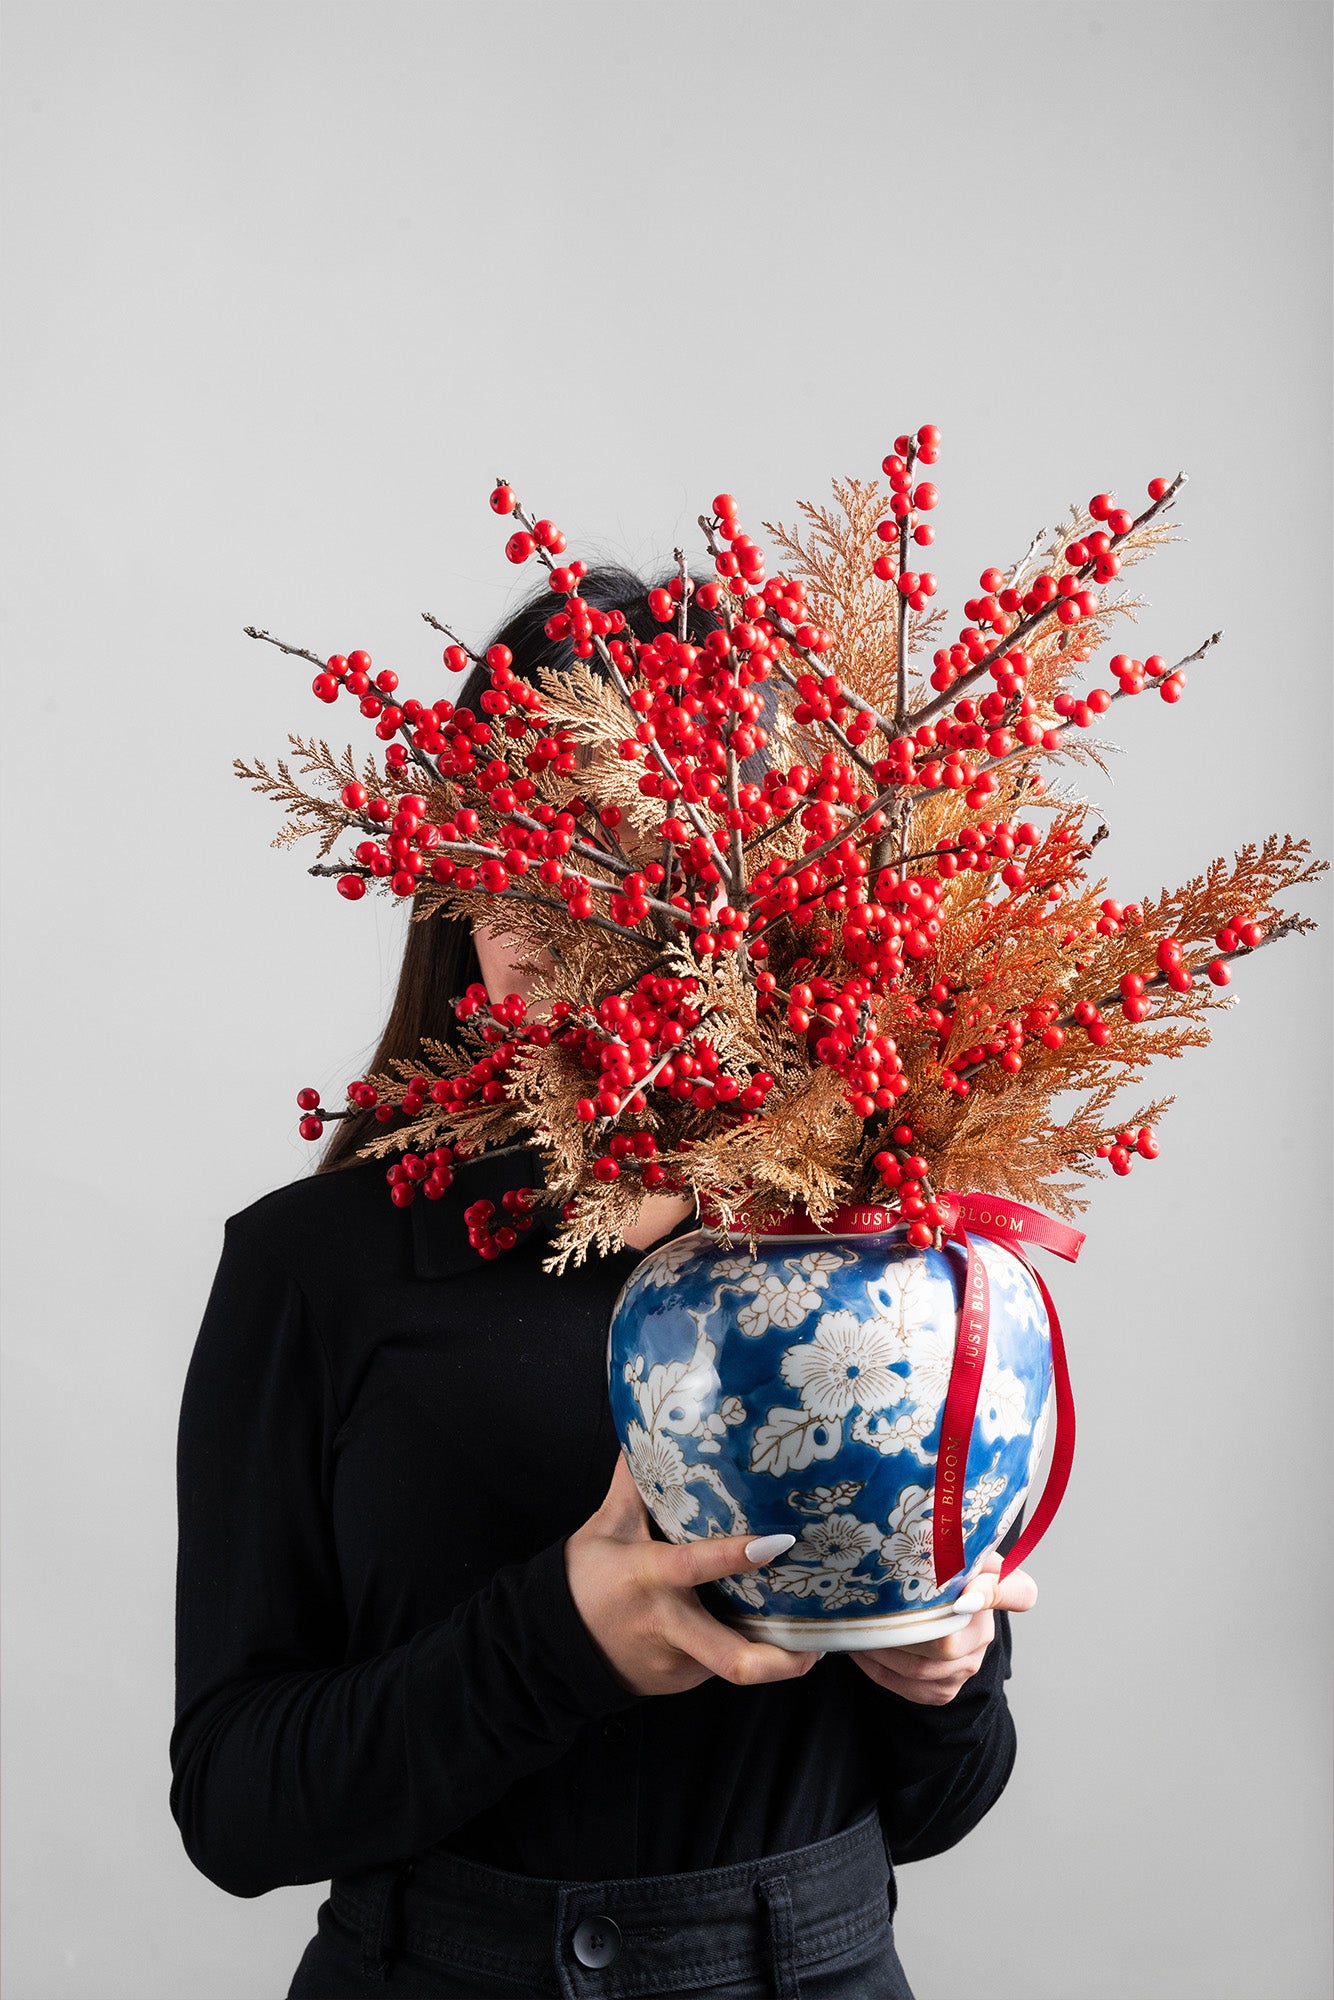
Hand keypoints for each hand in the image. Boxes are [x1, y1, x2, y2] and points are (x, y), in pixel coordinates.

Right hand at [565, 1451, 823, 1697]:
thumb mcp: (605, 1527)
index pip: (698, 1566)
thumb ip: (634, 1483)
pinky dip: (736, 1644)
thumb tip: (648, 1429)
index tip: (780, 1542)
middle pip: (732, 1660)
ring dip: (768, 1648)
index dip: (739, 1555)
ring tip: (804, 1630)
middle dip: (780, 1661)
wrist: (551, 1650)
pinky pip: (717, 1662)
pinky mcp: (680, 1682)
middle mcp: (669, 1625)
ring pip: (732, 1658)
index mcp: (650, 1578)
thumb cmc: (582, 1581)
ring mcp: (678, 1663)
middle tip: (819, 1648)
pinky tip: (752, 1627)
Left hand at [849, 1550, 1037, 1706]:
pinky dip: (879, 1670)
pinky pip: (911, 1689)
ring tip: (858, 1628)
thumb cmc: (933, 1571)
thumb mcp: (946, 1546)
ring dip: (883, 1651)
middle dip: (901, 1631)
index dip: (992, 1594)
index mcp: (996, 1588)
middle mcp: (986, 1633)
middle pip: (947, 1642)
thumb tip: (945, 1530)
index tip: (962, 1595)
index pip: (1019, 1592)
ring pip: (922, 1669)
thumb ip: (953, 1538)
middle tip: (868, 1613)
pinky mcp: (946, 1689)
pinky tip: (862, 1650)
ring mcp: (967, 1665)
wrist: (927, 1608)